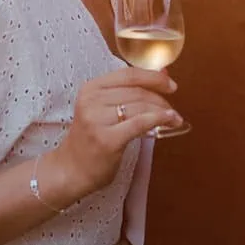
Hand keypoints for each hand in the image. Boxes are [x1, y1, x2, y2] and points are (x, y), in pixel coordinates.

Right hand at [47, 68, 179, 199]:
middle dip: (160, 98)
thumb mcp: (102, 109)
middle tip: (171, 107)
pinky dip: (159, 119)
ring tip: (174, 118)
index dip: (153, 77)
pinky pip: (140, 124)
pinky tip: (170, 120)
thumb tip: (163, 74)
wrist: (71, 170)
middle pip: (137, 91)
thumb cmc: (91, 139)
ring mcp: (97, 120)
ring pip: (141, 107)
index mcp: (90, 88)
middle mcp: (91, 100)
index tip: (170, 84)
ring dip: (163, 111)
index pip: (128, 74)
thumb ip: (128, 92)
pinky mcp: (107, 139)